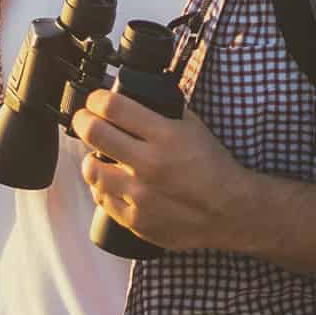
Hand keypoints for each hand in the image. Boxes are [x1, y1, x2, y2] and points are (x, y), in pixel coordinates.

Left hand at [69, 90, 262, 252]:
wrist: (232, 213)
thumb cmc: (214, 169)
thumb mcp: (195, 128)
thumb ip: (166, 110)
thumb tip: (138, 94)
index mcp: (165, 137)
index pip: (113, 107)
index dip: (97, 99)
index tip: (95, 100)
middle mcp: (149, 165)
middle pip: (93, 133)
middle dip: (83, 121)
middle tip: (85, 121)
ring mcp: (140, 195)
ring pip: (91, 170)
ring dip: (92, 160)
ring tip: (100, 157)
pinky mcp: (136, 220)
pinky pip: (102, 199)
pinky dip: (104, 189)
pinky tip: (113, 184)